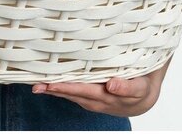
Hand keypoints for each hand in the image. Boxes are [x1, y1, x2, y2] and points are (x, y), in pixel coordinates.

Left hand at [32, 56, 171, 116]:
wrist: (144, 99)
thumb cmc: (141, 88)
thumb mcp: (141, 87)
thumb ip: (128, 87)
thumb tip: (111, 85)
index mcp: (107, 96)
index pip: (84, 91)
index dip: (67, 87)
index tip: (52, 85)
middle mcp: (96, 100)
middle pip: (72, 94)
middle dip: (54, 89)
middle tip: (37, 85)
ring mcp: (92, 99)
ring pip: (70, 94)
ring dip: (54, 89)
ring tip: (37, 84)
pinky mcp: (90, 95)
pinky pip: (73, 92)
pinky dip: (61, 87)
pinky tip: (50, 82)